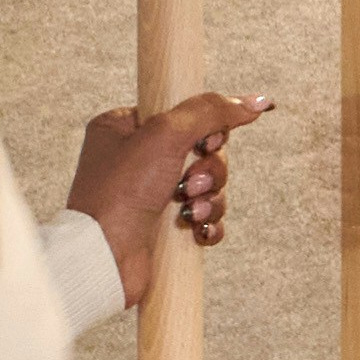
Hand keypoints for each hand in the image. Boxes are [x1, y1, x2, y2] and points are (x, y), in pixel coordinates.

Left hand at [66, 92, 274, 298]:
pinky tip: (196, 229)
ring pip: (207, 186)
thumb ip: (210, 111)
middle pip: (202, 151)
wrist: (104, 257)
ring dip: (209, 198)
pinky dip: (208, 222)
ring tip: (191, 210)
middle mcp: (136, 159)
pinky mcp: (163, 226)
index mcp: (124, 128)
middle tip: (191, 183)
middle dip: (208, 170)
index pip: (183, 115)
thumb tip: (255, 101)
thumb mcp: (165, 135)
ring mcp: (149, 194)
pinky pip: (205, 217)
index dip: (205, 129)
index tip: (205, 143)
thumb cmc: (120, 193)